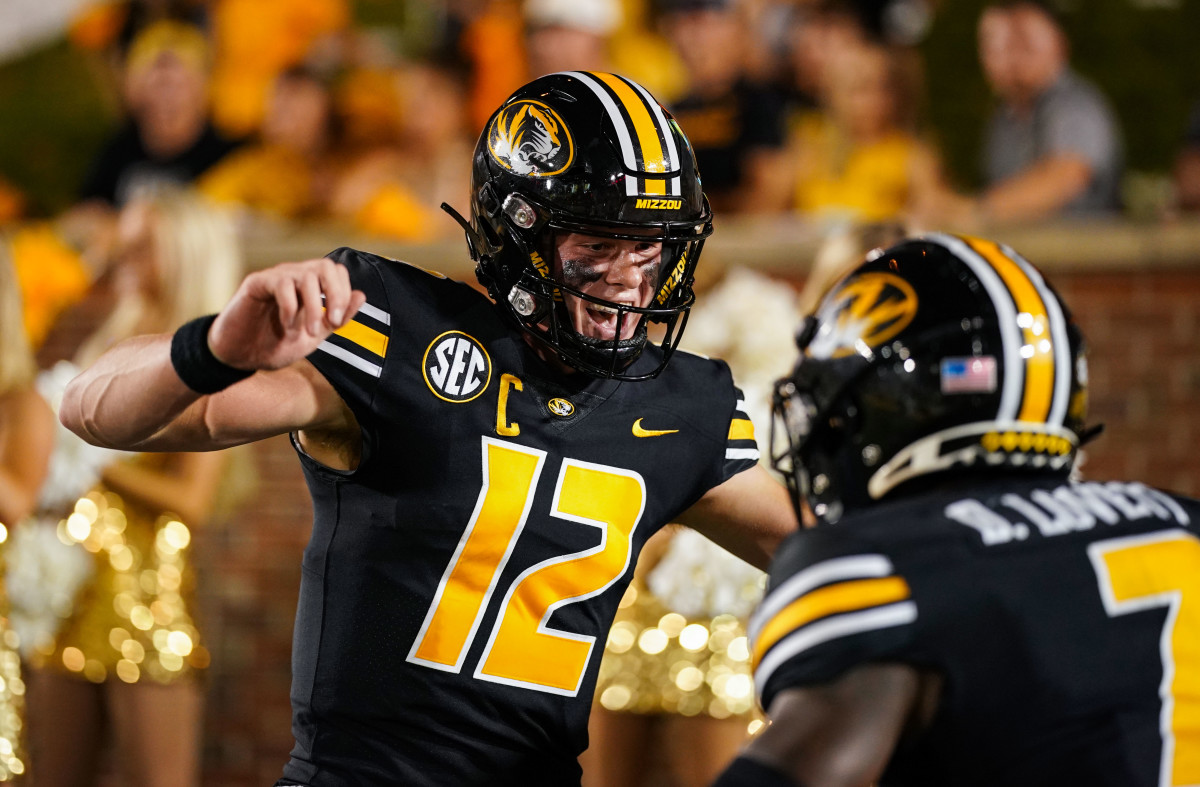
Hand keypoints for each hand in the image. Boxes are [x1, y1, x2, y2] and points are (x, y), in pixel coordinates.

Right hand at [208, 257, 366, 370]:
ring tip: (308, 331)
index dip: (344, 294)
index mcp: (310, 286)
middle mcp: (294, 276)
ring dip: (314, 307)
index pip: (337, 272)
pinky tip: (287, 326)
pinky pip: (281, 284)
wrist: (242, 356)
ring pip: (306, 275)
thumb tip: (362, 295)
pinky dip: (290, 308)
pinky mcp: (256, 283)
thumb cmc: (277, 343)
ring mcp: (275, 277)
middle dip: (336, 295)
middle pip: (326, 266)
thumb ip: (337, 318)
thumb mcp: (315, 336)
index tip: (337, 323)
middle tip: (332, 323)